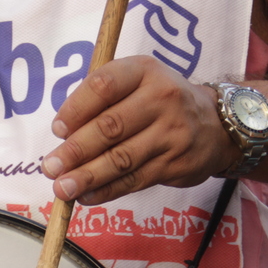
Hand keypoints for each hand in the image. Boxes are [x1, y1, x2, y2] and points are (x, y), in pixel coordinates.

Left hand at [41, 56, 240, 204]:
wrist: (216, 125)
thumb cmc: (159, 102)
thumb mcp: (136, 82)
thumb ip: (101, 100)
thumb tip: (64, 135)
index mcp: (144, 70)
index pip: (104, 85)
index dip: (76, 109)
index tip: (57, 130)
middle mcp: (161, 98)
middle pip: (111, 126)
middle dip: (76, 150)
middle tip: (50, 167)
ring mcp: (171, 132)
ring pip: (121, 158)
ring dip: (87, 176)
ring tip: (62, 188)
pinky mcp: (175, 163)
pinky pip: (134, 180)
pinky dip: (106, 191)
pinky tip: (86, 197)